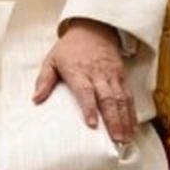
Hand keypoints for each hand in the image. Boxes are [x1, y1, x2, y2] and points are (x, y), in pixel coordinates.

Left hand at [32, 19, 134, 143]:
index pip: (85, 91)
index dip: (89, 108)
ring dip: (125, 120)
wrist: (93, 28)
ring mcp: (111, 76)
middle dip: (113, 121)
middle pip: (108, 99)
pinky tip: (133, 127)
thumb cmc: (70, 48)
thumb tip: (35, 99)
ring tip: (126, 139)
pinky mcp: (121, 76)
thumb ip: (44, 80)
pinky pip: (128, 95)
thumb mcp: (52, 59)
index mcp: (79, 71)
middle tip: (117, 140)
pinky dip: (132, 112)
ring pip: (121, 99)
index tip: (91, 125)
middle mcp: (98, 74)